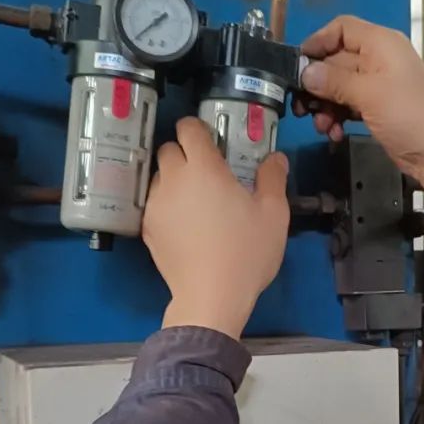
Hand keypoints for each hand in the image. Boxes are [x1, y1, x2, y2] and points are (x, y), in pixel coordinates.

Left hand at [143, 117, 288, 338]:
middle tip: (207, 172)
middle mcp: (174, 179)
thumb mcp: (274, 214)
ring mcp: (156, 204)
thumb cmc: (246, 251)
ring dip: (173, 179)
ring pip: (158, 177)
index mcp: (204, 168)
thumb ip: (273, 178)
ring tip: (195, 201)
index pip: (188, 128)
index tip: (212, 141)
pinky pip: (154, 204)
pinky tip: (185, 225)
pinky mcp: (147, 228)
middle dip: (185, 153)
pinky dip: (167, 206)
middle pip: (168, 149)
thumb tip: (275, 158)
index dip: (198, 129)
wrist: (211, 296)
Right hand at [297, 15, 423, 225]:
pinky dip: (337, 116)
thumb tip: (304, 72)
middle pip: (336, 60)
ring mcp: (377, 84)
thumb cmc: (409, 116)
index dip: (318, 42)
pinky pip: (348, 104)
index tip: (298, 65)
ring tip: (321, 126)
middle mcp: (378, 58)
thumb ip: (334, 81)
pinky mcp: (376, 106)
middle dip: (318, 83)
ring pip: (338, 86)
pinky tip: (334, 133)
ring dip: (325, 105)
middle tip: (302, 106)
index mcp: (381, 43)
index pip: (342, 28)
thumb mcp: (370, 94)